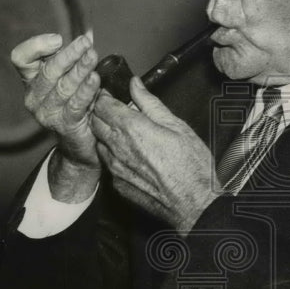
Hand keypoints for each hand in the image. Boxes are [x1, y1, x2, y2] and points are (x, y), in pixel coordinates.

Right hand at [10, 32, 100, 200]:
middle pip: (48, 70)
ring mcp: (47, 113)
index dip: (36, 45)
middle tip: (86, 43)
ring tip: (93, 57)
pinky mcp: (64, 125)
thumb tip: (87, 38)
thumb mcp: (69, 79)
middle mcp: (34, 96)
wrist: (81, 145)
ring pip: (63, 86)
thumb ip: (71, 60)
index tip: (57, 39)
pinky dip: (86, 90)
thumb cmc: (77, 105)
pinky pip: (75, 104)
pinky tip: (95, 79)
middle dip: (69, 54)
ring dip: (80, 70)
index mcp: (32, 80)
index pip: (21, 58)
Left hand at [91, 76, 217, 233]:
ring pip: (99, 143)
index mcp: (132, 128)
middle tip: (114, 109)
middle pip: (95, 123)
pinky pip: (108, 163)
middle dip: (100, 112)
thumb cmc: (192, 165)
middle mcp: (118, 148)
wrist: (195, 204)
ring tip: (123, 131)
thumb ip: (150, 103)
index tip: (110, 93)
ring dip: (105, 134)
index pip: (102, 105)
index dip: (103, 96)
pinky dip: (113, 154)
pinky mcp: (119, 184)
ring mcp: (116, 168)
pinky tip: (130, 154)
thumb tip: (135, 85)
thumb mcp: (176, 125)